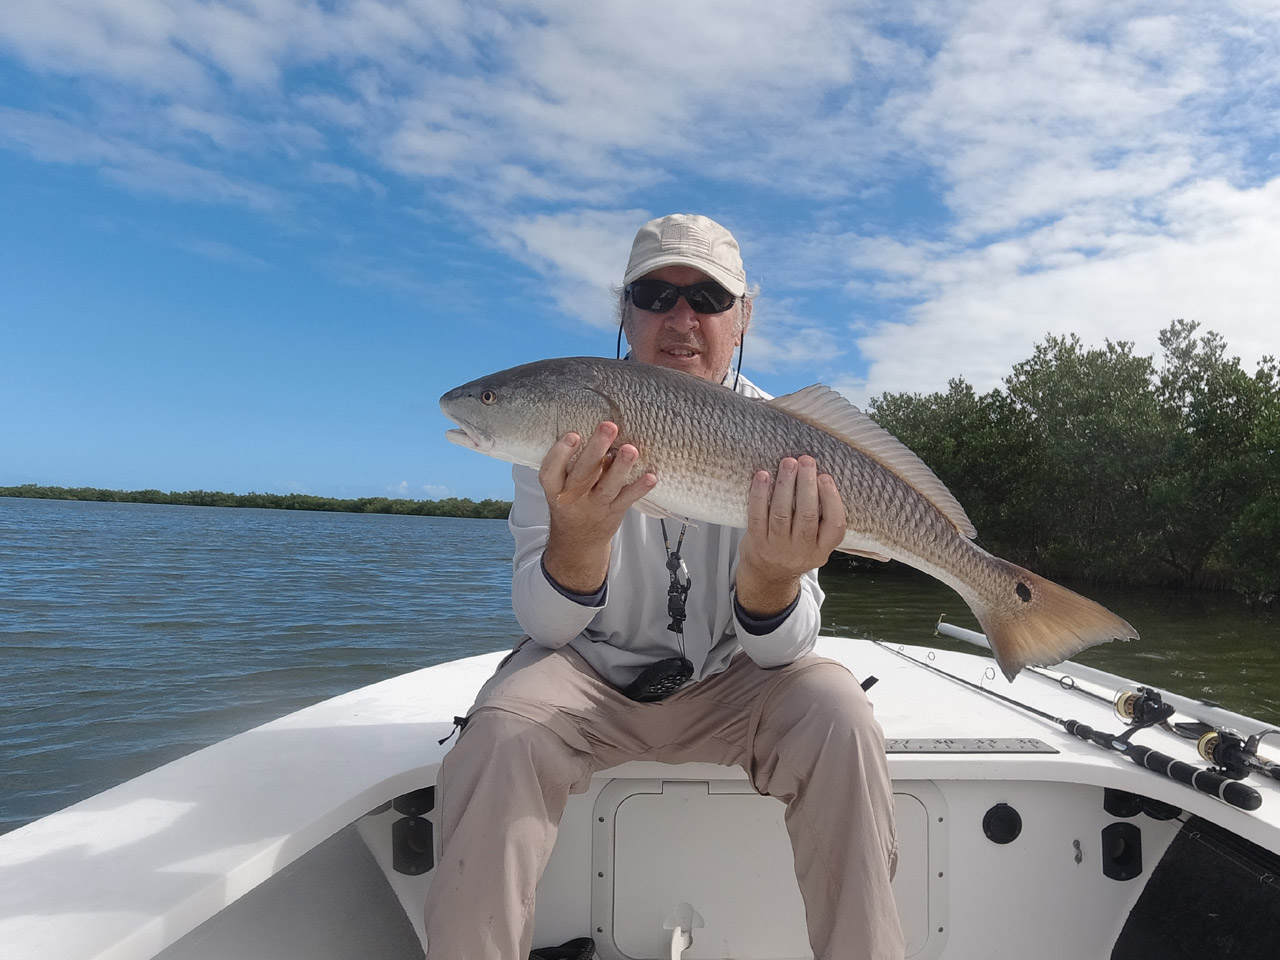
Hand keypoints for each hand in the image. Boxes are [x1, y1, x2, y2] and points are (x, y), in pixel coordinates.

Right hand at [539, 421, 656, 593]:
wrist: (577, 539)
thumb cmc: (571, 499)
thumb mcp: (560, 483)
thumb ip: (571, 460)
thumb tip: (591, 424)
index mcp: (555, 487)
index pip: (551, 470)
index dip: (561, 453)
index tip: (573, 435)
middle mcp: (573, 497)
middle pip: (583, 473)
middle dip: (596, 449)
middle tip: (608, 427)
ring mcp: (594, 506)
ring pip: (608, 486)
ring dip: (621, 467)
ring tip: (631, 449)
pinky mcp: (613, 512)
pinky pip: (627, 499)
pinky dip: (639, 488)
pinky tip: (651, 476)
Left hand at [736, 456, 845, 617]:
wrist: (767, 575)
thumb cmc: (796, 547)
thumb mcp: (817, 543)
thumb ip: (823, 519)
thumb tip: (822, 476)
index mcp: (823, 549)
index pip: (835, 526)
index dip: (831, 500)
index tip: (826, 477)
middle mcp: (802, 551)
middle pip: (807, 515)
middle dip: (806, 484)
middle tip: (807, 460)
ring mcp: (778, 548)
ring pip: (782, 513)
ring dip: (785, 484)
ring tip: (788, 462)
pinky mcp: (756, 543)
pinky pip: (757, 516)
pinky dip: (759, 494)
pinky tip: (762, 476)